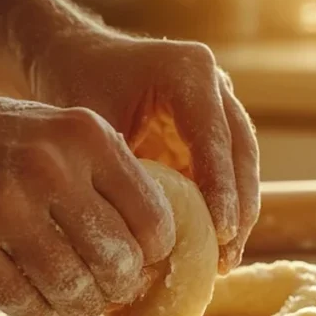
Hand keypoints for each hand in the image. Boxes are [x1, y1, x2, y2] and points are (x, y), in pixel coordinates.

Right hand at [0, 84, 174, 315]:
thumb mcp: (51, 133)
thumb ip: (102, 178)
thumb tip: (152, 254)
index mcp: (84, 136)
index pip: (154, 221)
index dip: (149, 255)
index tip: (131, 263)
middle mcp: (49, 169)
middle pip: (119, 264)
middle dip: (114, 288)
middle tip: (98, 289)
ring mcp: (3, 211)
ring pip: (76, 293)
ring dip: (75, 305)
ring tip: (63, 296)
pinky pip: (26, 306)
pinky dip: (33, 308)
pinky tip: (21, 291)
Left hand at [28, 31, 259, 270]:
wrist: (72, 56)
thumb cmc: (76, 84)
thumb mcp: (93, 124)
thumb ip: (121, 169)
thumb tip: (142, 236)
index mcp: (189, 71)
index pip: (214, 137)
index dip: (221, 187)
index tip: (221, 230)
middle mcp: (214, 84)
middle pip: (241, 152)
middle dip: (239, 207)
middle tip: (229, 254)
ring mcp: (218, 105)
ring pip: (243, 163)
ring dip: (239, 212)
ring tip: (227, 259)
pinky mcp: (212, 129)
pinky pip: (228, 171)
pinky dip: (225, 206)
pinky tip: (217, 245)